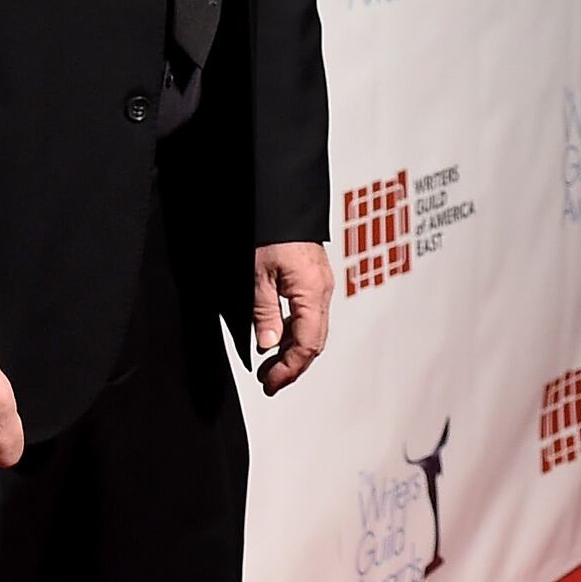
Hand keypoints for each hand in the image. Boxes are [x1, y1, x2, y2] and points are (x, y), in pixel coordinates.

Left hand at [250, 241, 332, 395]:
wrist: (283, 198)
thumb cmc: (271, 230)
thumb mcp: (257, 273)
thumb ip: (264, 311)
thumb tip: (268, 345)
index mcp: (312, 293)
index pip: (306, 345)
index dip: (288, 369)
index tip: (269, 383)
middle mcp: (323, 291)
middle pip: (314, 342)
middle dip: (292, 366)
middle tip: (268, 381)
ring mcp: (321, 285)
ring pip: (313, 330)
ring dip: (292, 351)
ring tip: (269, 363)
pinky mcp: (315, 279)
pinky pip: (310, 315)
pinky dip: (295, 332)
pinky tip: (277, 335)